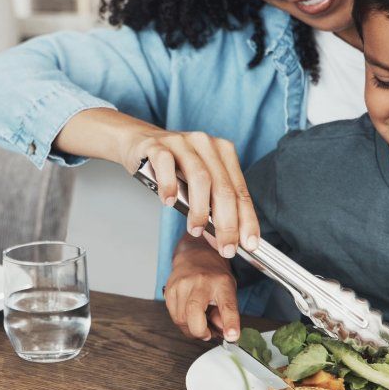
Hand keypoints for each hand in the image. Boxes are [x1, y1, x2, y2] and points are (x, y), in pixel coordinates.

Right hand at [119, 127, 257, 258]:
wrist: (139, 142)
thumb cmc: (172, 167)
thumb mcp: (196, 183)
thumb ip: (211, 207)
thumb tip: (221, 239)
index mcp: (223, 151)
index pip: (240, 191)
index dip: (247, 219)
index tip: (249, 244)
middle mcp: (206, 144)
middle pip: (223, 187)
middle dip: (227, 223)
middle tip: (226, 248)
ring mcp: (181, 142)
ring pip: (199, 177)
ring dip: (200, 209)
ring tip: (196, 229)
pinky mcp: (157, 145)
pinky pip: (166, 165)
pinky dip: (169, 186)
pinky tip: (169, 202)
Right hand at [164, 236, 240, 341]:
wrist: (195, 256)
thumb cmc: (213, 276)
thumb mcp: (228, 291)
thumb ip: (227, 313)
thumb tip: (225, 333)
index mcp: (221, 283)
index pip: (227, 305)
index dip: (230, 323)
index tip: (232, 336)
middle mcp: (200, 282)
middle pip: (194, 313)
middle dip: (200, 331)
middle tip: (207, 333)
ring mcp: (182, 285)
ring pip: (181, 319)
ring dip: (191, 328)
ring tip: (199, 321)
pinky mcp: (169, 290)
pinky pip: (174, 316)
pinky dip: (182, 322)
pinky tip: (189, 315)